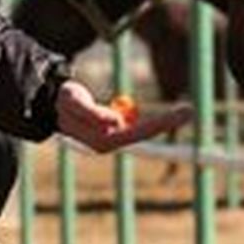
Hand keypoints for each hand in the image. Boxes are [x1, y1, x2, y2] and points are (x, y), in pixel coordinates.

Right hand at [55, 79, 191, 152]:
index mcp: (102, 140)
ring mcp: (115, 138)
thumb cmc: (64, 102)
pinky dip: (151, 122)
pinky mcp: (117, 131)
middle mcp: (111, 142)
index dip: (157, 124)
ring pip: (144, 130)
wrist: (53, 104)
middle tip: (190, 111)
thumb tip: (115, 122)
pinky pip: (138, 125)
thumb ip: (91, 113)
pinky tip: (152, 116)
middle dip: (167, 123)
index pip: (136, 133)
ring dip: (161, 122)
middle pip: (145, 133)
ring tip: (167, 112)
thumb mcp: (73, 102)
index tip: (177, 115)